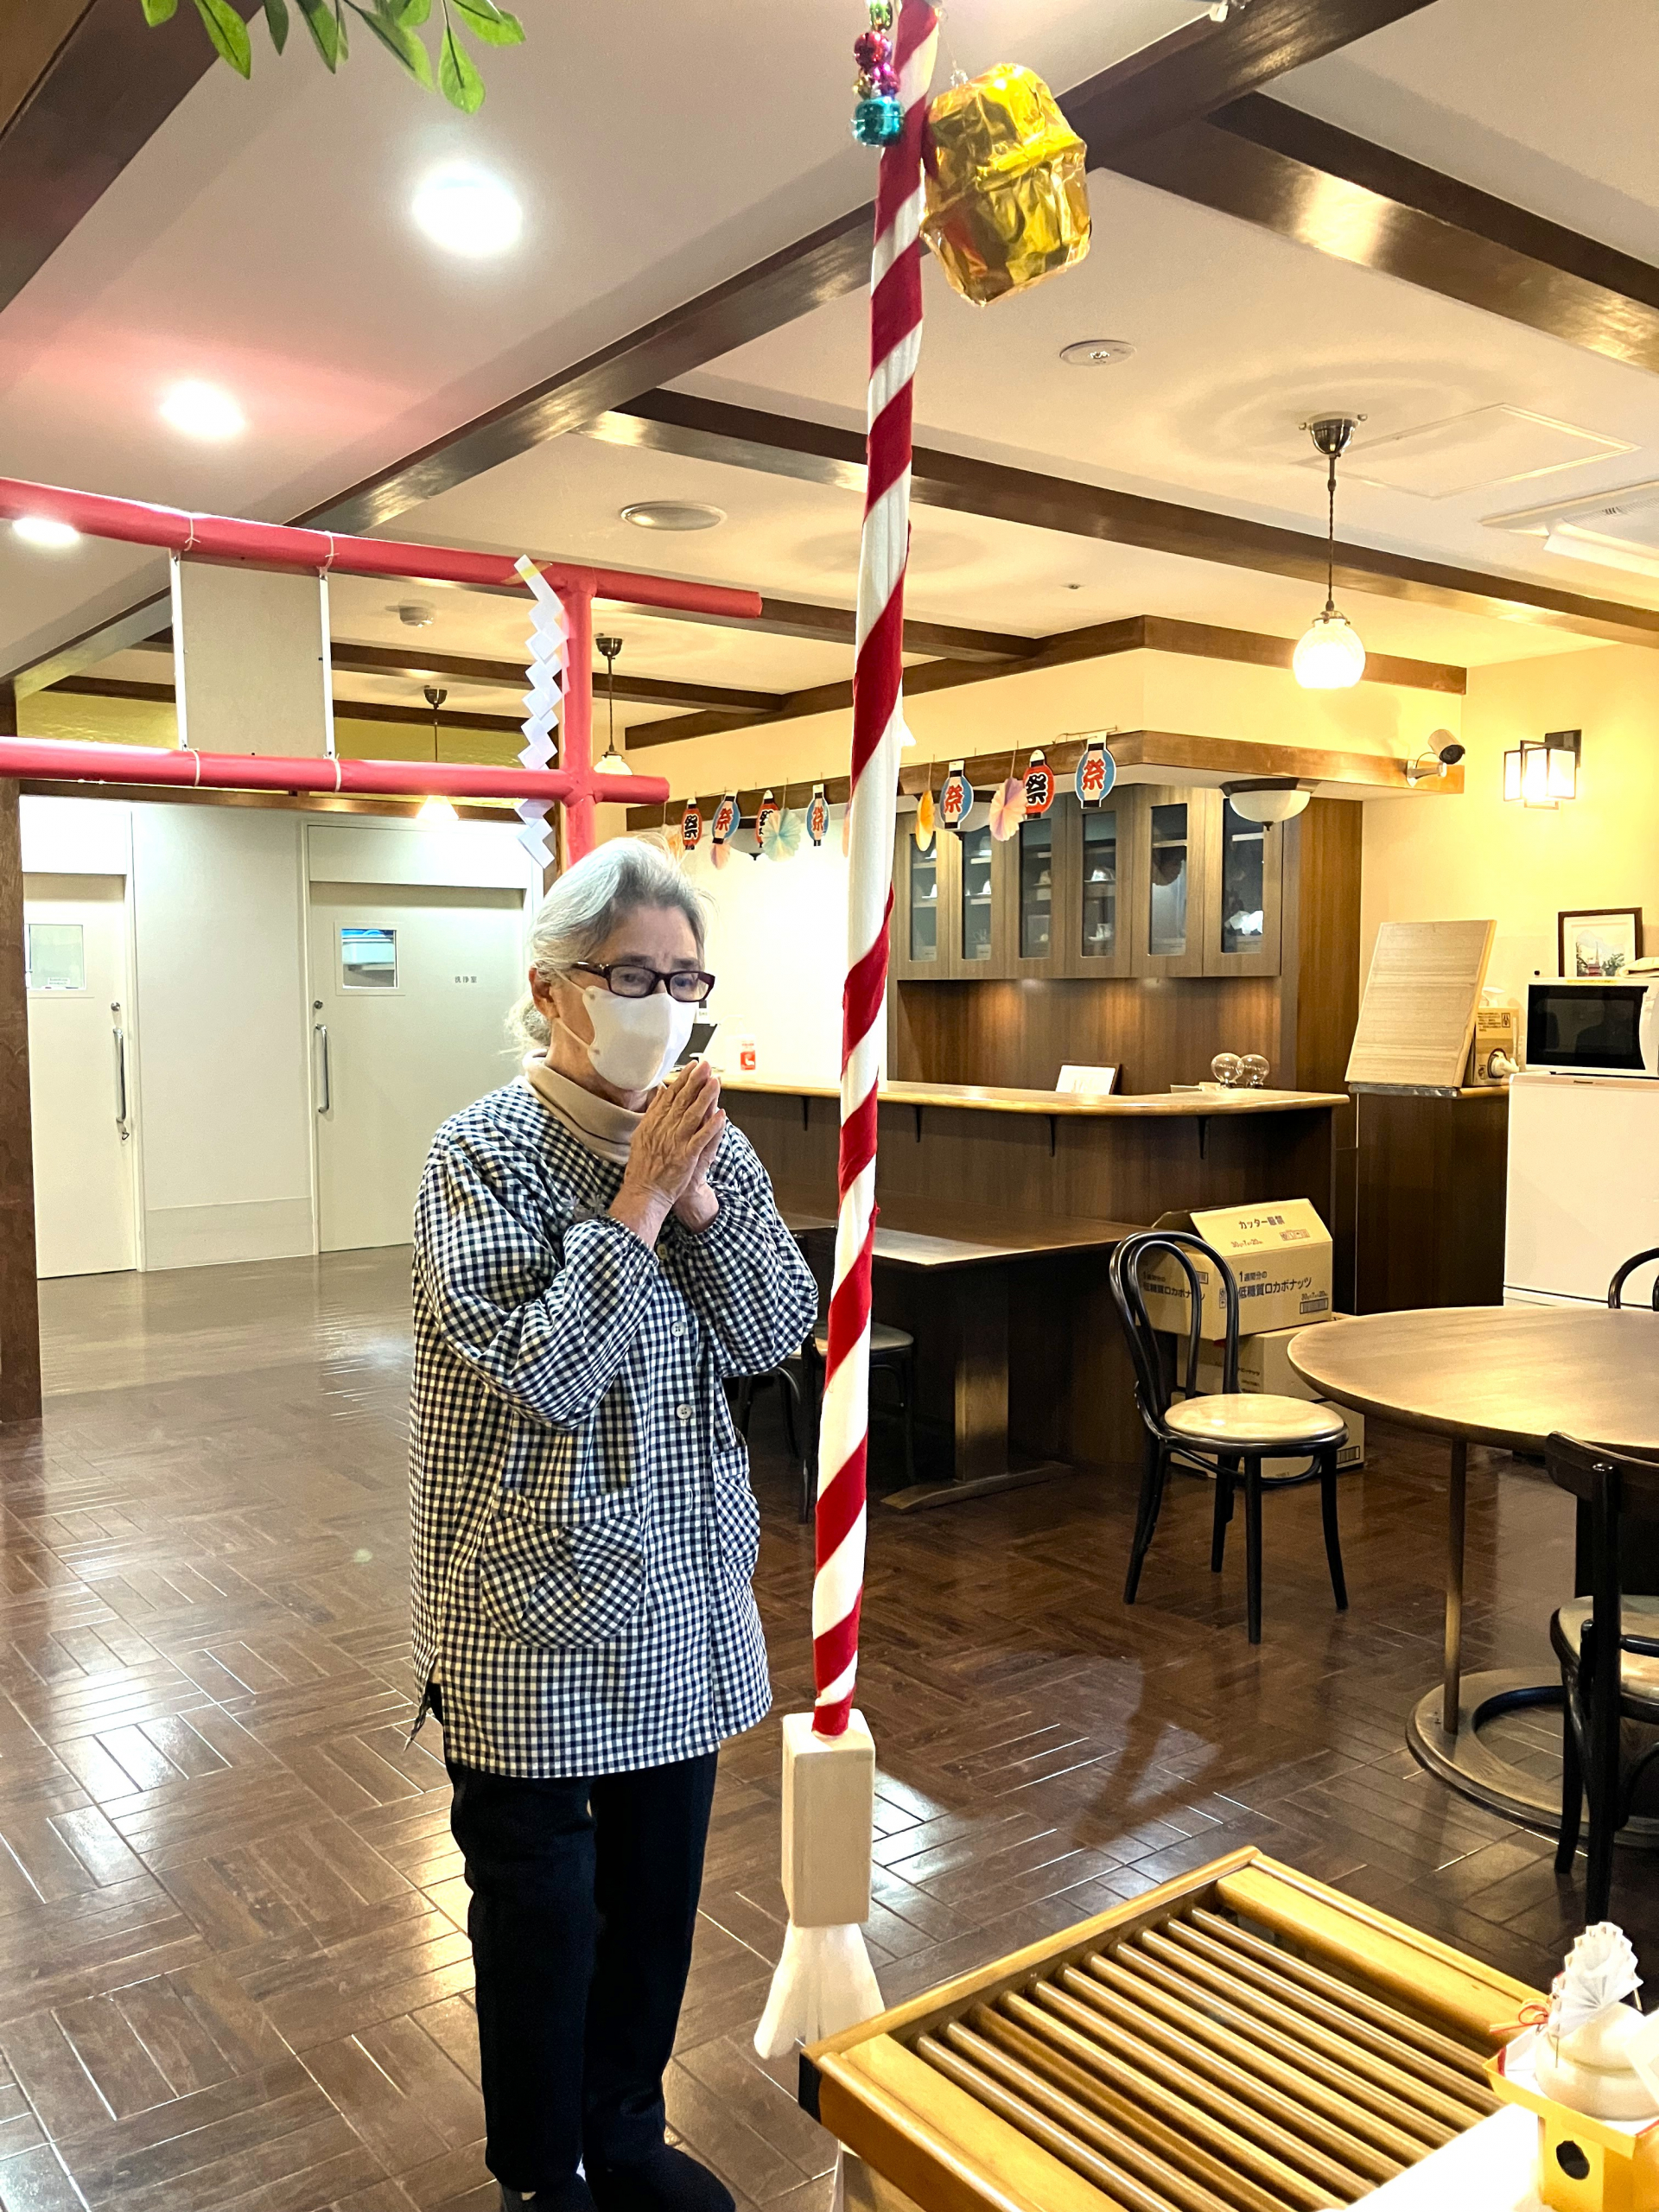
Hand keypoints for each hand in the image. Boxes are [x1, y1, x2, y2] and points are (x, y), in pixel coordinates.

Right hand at [611, 1063, 723, 1247]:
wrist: (644, 1192)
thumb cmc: (643, 1166)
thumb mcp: (642, 1134)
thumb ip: (653, 1113)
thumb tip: (661, 1092)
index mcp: (653, 1123)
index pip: (670, 1096)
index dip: (683, 1079)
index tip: (693, 1066)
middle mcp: (663, 1129)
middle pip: (682, 1101)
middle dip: (695, 1081)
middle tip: (706, 1065)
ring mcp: (675, 1142)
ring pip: (692, 1115)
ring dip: (705, 1098)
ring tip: (716, 1082)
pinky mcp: (685, 1156)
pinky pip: (701, 1138)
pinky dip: (711, 1127)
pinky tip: (721, 1115)